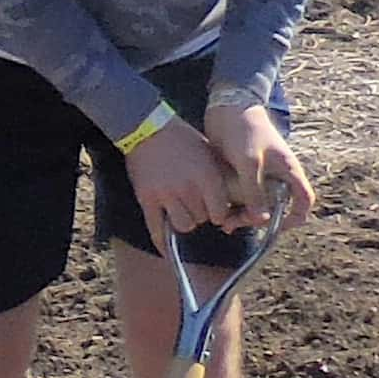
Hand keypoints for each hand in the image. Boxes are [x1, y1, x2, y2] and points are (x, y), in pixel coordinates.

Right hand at [122, 118, 234, 235]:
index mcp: (207, 177)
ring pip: (183, 226)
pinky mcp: (147, 198)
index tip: (215, 209)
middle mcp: (188, 188)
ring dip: (185, 222)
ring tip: (181, 210)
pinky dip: (162, 243)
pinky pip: (156, 228)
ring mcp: (166, 194)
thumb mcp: (208, 154)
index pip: (220, 212)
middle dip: (201, 214)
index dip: (218, 213)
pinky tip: (166, 250)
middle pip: (202, 219)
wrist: (148, 127)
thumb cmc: (182, 139)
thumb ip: (217, 178)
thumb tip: (231, 201)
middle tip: (195, 204)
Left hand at [202, 102, 310, 225]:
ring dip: (242, 215)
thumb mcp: (249, 162)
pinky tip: (219, 211)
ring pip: (257, 204)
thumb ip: (254, 190)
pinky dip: (233, 205)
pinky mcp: (242, 172)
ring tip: (223, 222)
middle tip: (234, 223)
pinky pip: (242, 195)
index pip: (304, 200)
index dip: (296, 217)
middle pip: (275, 207)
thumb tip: (262, 220)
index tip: (277, 228)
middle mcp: (277, 175)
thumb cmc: (244, 129)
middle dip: (257, 220)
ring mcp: (259, 174)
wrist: (226, 106)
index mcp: (288, 170)